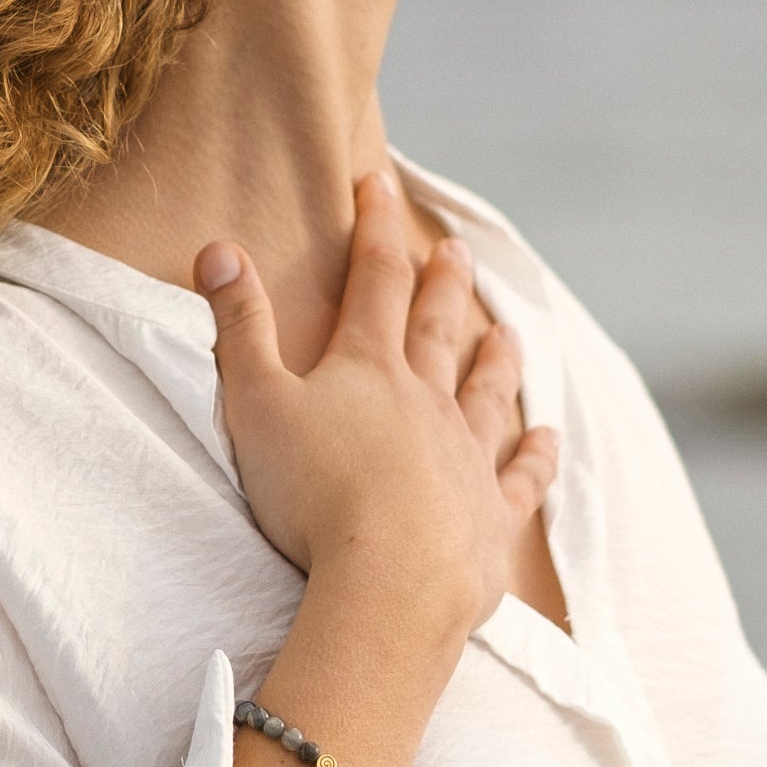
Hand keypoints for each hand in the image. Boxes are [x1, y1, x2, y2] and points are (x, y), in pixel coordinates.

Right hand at [196, 170, 558, 660]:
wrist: (389, 582)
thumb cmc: (312, 496)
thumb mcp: (255, 404)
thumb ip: (239, 327)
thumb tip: (220, 248)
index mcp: (368, 368)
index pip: (375, 279)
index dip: (376, 226)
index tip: (379, 183)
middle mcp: (427, 400)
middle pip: (437, 328)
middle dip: (442, 283)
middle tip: (454, 251)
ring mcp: (466, 456)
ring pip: (486, 394)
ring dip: (496, 360)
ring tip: (508, 333)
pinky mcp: (491, 516)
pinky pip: (521, 479)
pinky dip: (536, 458)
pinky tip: (547, 438)